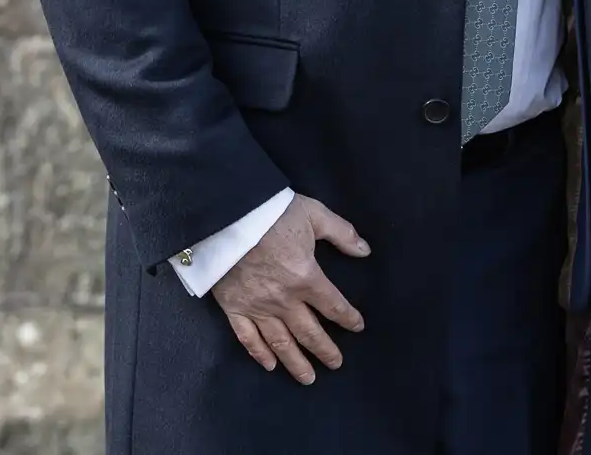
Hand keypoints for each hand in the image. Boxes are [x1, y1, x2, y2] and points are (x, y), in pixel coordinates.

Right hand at [210, 194, 370, 383]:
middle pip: (309, 332)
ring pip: (281, 343)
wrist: (225, 215)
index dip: (348, 318)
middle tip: (336, 364)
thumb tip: (365, 250)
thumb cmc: (272, 212)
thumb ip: (341, 233)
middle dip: (325, 350)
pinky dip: (259, 354)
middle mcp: (284, 300)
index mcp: (306, 277)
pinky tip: (269, 365)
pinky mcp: (233, 309)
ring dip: (297, 363)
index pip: (333, 305)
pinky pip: (248, 338)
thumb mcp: (314, 214)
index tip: (357, 327)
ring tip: (308, 378)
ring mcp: (257, 308)